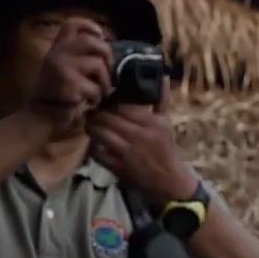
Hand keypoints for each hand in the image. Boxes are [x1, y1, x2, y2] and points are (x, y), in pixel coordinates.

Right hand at [25, 17, 113, 124]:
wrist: (42, 116)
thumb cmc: (60, 93)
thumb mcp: (64, 68)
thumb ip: (79, 56)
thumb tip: (106, 49)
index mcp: (57, 47)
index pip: (72, 25)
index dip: (89, 26)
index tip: (101, 35)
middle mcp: (58, 53)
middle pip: (93, 42)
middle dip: (107, 57)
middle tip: (107, 72)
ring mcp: (62, 67)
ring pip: (98, 65)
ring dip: (103, 83)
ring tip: (96, 93)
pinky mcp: (68, 83)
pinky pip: (95, 87)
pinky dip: (96, 98)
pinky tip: (87, 102)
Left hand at [85, 79, 196, 206]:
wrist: (168, 179)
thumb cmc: (165, 148)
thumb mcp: (166, 122)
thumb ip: (161, 100)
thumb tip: (162, 78)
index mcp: (151, 123)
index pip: (121, 106)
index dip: (109, 102)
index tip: (104, 101)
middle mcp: (138, 136)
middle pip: (107, 118)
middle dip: (96, 114)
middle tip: (92, 111)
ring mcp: (127, 152)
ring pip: (100, 134)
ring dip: (91, 127)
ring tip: (90, 124)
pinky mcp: (118, 167)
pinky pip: (97, 153)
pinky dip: (93, 146)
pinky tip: (94, 142)